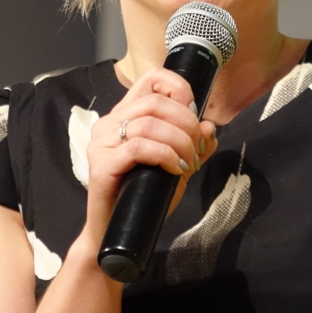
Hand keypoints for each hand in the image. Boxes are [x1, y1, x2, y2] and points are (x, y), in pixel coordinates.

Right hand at [80, 67, 217, 245]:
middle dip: (186, 123)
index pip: (150, 79)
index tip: (195, 112)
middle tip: (197, 149)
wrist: (118, 233)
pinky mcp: (102, 165)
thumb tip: (209, 127)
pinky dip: (165, 155)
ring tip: (188, 163)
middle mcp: (108, 124)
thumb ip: (192, 146)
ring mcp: (102, 143)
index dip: (178, 87)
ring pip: (149, 124)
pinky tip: (175, 170)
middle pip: (154, 102)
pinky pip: (139, 147)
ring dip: (180, 142)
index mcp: (124, 116)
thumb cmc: (144, 197)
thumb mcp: (176, 166)